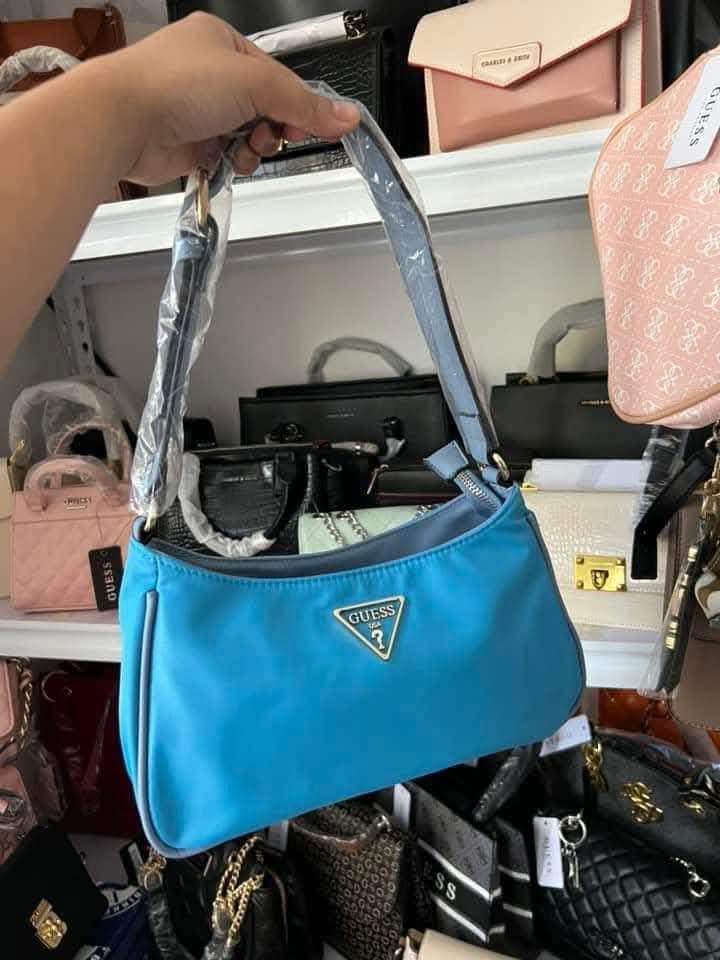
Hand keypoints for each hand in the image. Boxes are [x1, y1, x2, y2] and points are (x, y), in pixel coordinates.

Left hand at [104, 13, 360, 184]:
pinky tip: (227, 161)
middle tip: (273, 135)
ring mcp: (197, 110)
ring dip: (253, 148)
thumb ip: (305, 103)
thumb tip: (347, 116)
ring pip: (247, 136)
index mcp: (223, 42)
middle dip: (273, 127)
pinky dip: (232, 162)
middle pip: (265, 108)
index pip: (276, 76)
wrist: (125, 119)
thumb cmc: (178, 84)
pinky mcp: (188, 143)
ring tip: (243, 148)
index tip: (312, 125)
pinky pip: (226, 157)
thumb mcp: (256, 84)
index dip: (297, 103)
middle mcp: (209, 74)